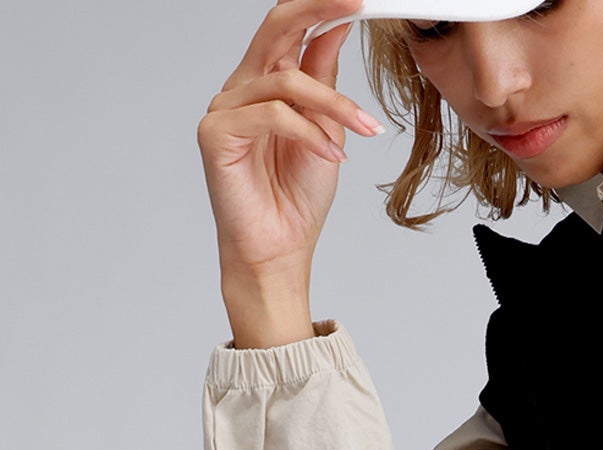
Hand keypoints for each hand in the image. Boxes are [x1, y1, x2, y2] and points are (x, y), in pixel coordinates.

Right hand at [197, 0, 381, 283]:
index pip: (289, 27)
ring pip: (285, 81)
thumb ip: (324, 80)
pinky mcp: (217, 132)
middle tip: (356, 5)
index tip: (360, 2)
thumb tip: (335, 28)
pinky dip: (308, 133)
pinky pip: (271, 115)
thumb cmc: (297, 198)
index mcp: (268, 82)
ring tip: (364, 130)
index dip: (321, 7)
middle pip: (275, 27)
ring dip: (334, 105)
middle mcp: (243, 87)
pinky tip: (331, 157)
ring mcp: (226, 107)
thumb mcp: (326, 130)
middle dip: (318, 10)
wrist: (279, 251)